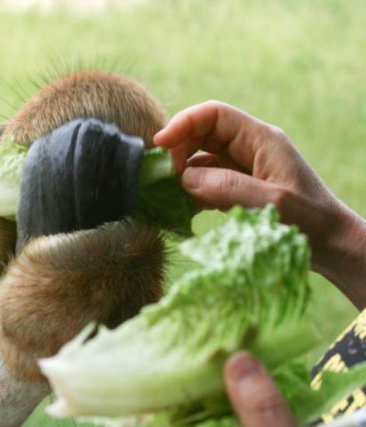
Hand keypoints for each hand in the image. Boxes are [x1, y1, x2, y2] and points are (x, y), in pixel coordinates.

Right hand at [154, 101, 365, 309]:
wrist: (332, 245)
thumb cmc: (310, 221)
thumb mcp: (270, 204)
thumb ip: (227, 187)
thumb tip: (184, 178)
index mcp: (261, 139)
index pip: (214, 115)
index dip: (183, 123)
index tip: (160, 145)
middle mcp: (250, 148)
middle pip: (202, 134)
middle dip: (179, 152)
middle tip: (164, 179)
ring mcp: (243, 168)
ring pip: (200, 159)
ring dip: (182, 175)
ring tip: (169, 197)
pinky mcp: (239, 188)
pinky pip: (206, 182)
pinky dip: (191, 192)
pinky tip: (184, 209)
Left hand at [155, 353, 351, 426]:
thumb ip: (263, 414)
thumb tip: (236, 359)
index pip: (155, 423)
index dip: (170, 382)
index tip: (187, 346)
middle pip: (169, 423)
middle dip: (190, 386)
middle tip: (211, 348)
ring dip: (205, 398)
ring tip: (222, 362)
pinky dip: (215, 414)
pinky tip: (230, 391)